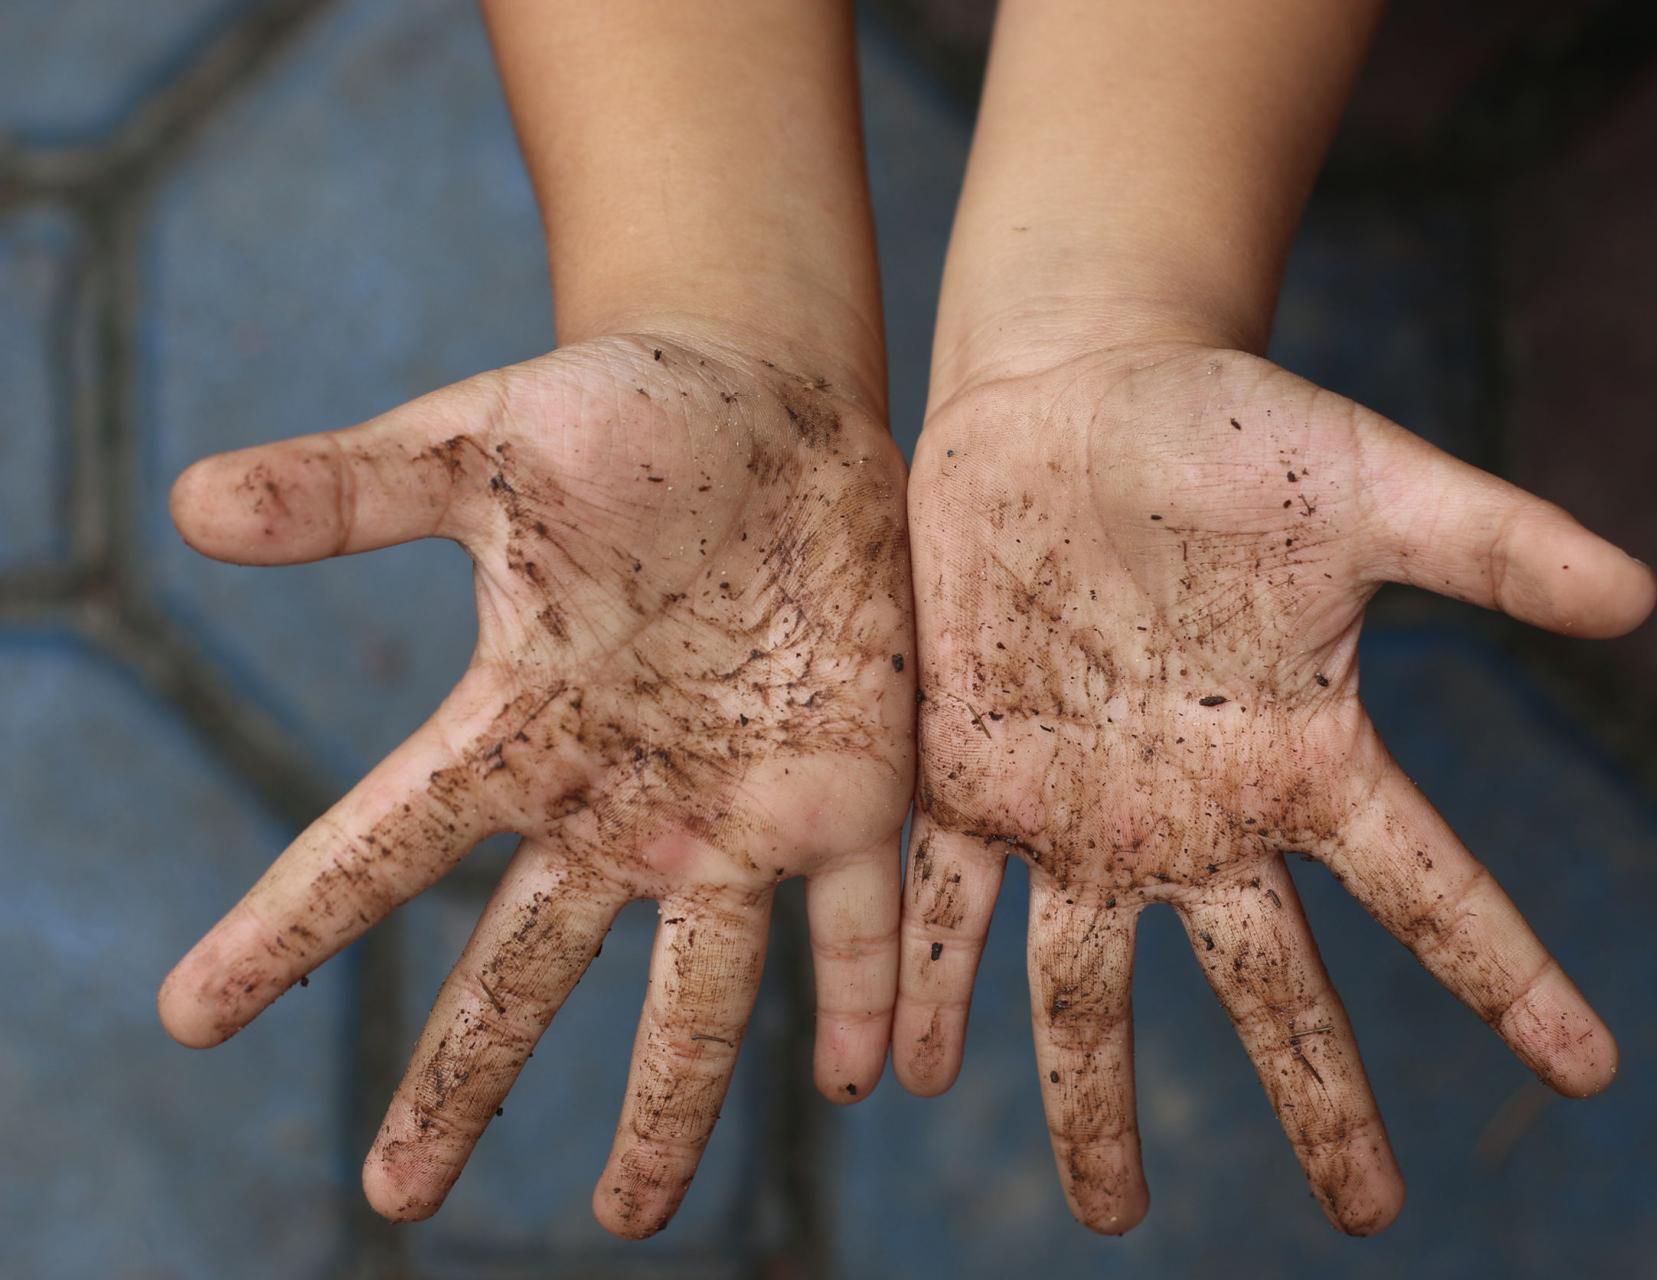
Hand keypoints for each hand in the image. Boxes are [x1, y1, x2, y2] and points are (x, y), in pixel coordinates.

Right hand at [157, 331, 914, 1236]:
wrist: (772, 412)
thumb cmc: (623, 420)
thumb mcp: (484, 446)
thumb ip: (356, 487)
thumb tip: (184, 502)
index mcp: (521, 727)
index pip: (377, 845)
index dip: (283, 927)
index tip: (186, 1014)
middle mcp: (620, 801)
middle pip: (525, 968)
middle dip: (462, 1081)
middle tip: (397, 1198)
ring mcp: (737, 810)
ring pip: (698, 989)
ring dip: (669, 1105)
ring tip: (630, 1217)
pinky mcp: (851, 789)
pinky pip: (858, 920)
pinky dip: (861, 998)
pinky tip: (862, 1080)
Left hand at [896, 343, 1654, 1234]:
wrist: (1074, 394)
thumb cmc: (1230, 428)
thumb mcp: (1370, 480)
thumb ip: (1492, 542)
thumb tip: (1645, 596)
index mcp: (1306, 754)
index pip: (1433, 890)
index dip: (1514, 978)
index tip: (1592, 1070)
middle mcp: (1200, 813)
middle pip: (1270, 988)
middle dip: (1319, 1101)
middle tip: (1368, 1218)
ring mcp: (1081, 808)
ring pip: (1088, 985)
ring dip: (1091, 1098)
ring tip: (1107, 1209)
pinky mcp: (972, 773)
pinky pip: (945, 900)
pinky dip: (925, 984)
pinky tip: (912, 1071)